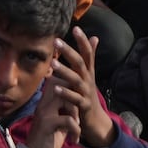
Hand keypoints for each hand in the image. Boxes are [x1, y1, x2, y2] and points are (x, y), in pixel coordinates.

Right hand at [24, 78, 82, 147]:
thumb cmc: (48, 140)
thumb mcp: (57, 121)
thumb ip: (64, 110)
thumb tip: (77, 102)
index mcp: (45, 102)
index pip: (55, 80)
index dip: (69, 86)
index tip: (77, 102)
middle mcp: (42, 104)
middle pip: (61, 84)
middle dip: (74, 97)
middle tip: (77, 115)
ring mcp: (44, 112)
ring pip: (65, 99)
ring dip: (76, 113)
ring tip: (77, 127)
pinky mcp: (47, 124)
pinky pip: (68, 119)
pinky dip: (76, 130)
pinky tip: (74, 140)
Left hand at [52, 29, 116, 147]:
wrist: (95, 119)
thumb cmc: (87, 92)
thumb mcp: (89, 73)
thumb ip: (90, 56)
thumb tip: (95, 37)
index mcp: (88, 71)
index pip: (87, 53)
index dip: (82, 41)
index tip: (75, 28)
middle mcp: (88, 79)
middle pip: (80, 63)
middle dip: (69, 52)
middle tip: (56, 41)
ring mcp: (86, 92)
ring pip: (76, 80)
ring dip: (64, 71)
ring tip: (52, 63)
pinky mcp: (83, 106)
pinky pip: (74, 98)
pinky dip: (65, 93)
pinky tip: (55, 88)